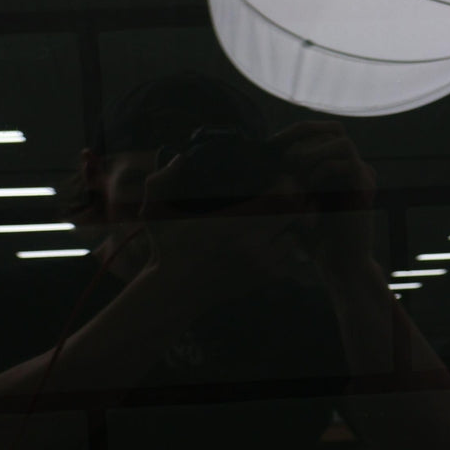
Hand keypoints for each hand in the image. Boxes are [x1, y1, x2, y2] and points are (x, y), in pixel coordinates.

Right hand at [136, 155, 300, 301]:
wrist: (174, 292)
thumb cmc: (167, 249)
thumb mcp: (155, 212)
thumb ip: (160, 181)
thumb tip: (180, 157)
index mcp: (230, 221)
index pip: (278, 195)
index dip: (283, 184)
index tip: (276, 180)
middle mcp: (251, 242)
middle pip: (295, 214)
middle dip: (293, 203)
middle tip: (284, 198)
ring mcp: (259, 263)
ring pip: (295, 238)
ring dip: (290, 228)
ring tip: (279, 222)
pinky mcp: (262, 280)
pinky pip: (291, 262)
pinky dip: (287, 252)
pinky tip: (274, 245)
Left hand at [273, 121, 376, 278]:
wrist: (341, 265)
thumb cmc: (315, 238)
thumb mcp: (298, 202)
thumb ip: (292, 178)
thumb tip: (267, 153)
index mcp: (342, 166)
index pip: (323, 131)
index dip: (298, 132)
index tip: (273, 145)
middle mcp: (355, 167)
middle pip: (333, 130)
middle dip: (306, 141)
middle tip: (287, 161)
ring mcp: (363, 176)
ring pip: (341, 141)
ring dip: (315, 152)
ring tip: (298, 170)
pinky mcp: (365, 188)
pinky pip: (344, 163)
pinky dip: (322, 169)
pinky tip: (310, 185)